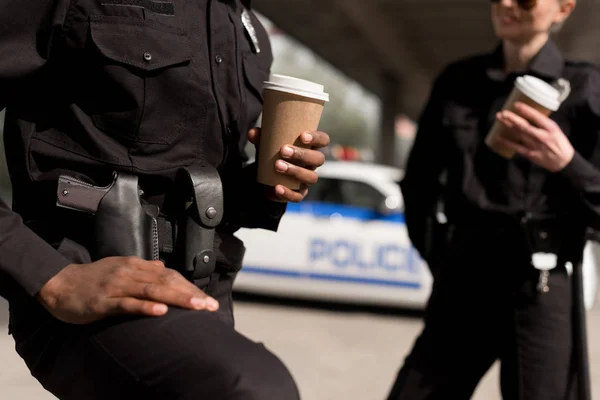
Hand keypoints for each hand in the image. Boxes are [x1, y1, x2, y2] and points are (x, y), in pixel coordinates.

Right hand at [37, 257, 218, 323]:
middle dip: (190, 294)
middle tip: (210, 305)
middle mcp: (130, 273)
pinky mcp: (103, 302)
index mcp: (136, 266)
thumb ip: (143, 269)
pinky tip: (161, 312)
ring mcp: (117, 286)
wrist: (59, 284)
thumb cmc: (92, 279)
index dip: (189, 287)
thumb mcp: (120, 268)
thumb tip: (164, 268)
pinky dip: (145, 308)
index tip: (206, 299)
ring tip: (196, 307)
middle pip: (166, 283)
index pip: (169, 276)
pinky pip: (127, 304)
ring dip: (176, 299)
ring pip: (152, 291)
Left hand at [248, 128, 329, 201]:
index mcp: (310, 147)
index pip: (323, 140)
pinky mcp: (299, 194)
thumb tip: (252, 133)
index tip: (302, 136)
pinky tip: (277, 187)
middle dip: (302, 154)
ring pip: (310, 177)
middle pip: (318, 159)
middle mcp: (312, 164)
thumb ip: (261, 138)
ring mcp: (307, 180)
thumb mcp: (267, 145)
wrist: (266, 177)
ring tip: (277, 166)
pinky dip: (287, 193)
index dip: (317, 138)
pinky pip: (298, 196)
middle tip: (283, 150)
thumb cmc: (273, 155)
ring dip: (295, 171)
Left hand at [495, 102, 574, 171]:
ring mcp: (536, 146)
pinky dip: (507, 142)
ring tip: (499, 119)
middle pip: (524, 126)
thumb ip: (543, 123)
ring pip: (519, 134)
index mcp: (550, 128)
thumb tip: (528, 114)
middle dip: (512, 118)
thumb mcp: (555, 129)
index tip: (516, 104)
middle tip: (503, 112)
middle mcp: (542, 136)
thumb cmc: (559, 142)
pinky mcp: (531, 154)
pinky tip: (499, 138)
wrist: (563, 161)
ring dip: (508, 126)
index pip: (537, 117)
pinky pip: (516, 147)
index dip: (526, 110)